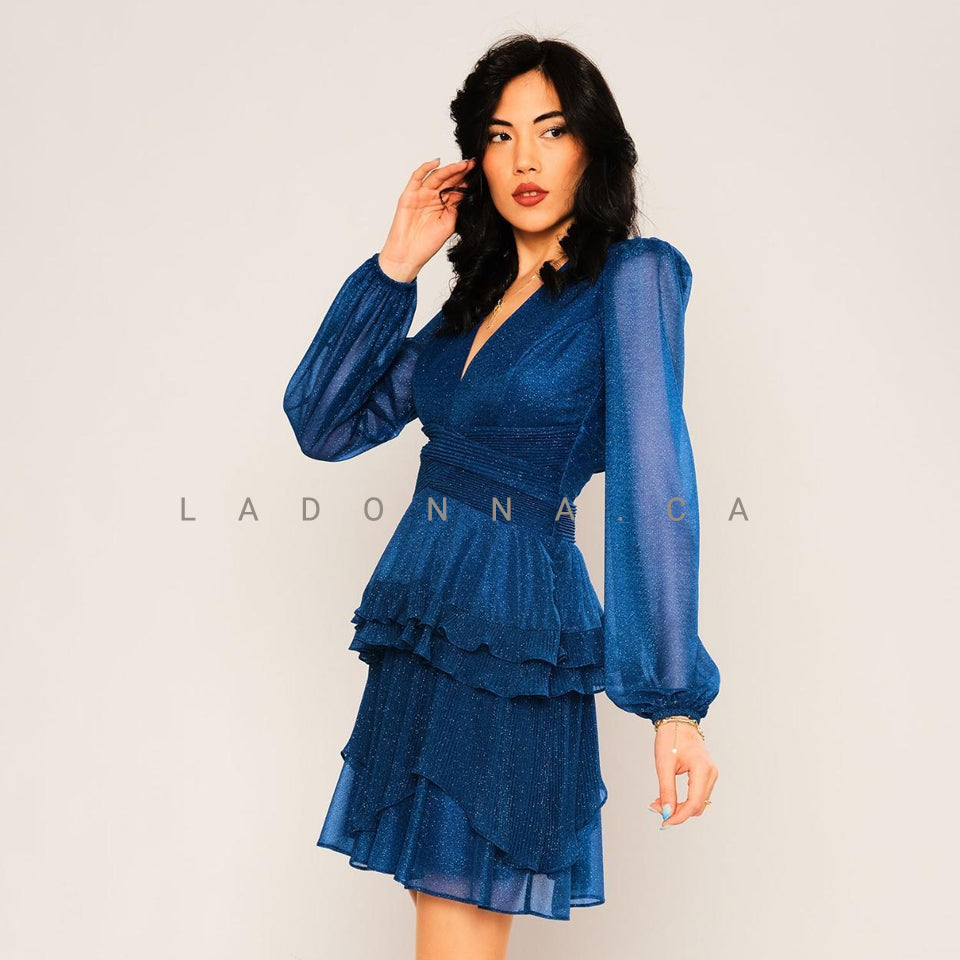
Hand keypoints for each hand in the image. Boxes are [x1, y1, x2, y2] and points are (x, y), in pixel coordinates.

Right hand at [378, 157, 476, 282]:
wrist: (409, 255)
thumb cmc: (427, 244)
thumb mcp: (449, 223)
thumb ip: (456, 206)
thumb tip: (466, 191)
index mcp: (444, 205)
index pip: (456, 188)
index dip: (466, 180)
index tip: (478, 172)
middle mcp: (433, 198)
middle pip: (448, 180)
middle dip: (461, 171)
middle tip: (472, 164)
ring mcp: (421, 195)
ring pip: (436, 176)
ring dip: (449, 169)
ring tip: (462, 164)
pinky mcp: (409, 194)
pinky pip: (417, 177)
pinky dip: (426, 168)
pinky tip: (437, 162)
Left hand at [648, 720, 718, 826]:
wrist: (677, 720)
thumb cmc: (670, 737)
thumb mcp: (664, 764)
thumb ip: (666, 790)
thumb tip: (666, 813)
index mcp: (702, 769)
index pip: (694, 803)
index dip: (679, 816)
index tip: (664, 822)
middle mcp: (711, 773)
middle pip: (697, 805)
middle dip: (677, 812)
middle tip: (655, 808)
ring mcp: (711, 774)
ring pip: (697, 802)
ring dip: (679, 807)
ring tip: (658, 802)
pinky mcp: (706, 775)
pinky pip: (697, 795)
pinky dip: (683, 800)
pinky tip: (667, 798)